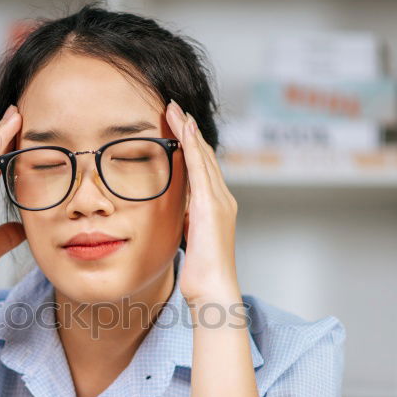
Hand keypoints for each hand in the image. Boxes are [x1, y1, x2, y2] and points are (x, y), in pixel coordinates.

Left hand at [164, 100, 240, 305]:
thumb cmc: (202, 273)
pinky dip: (191, 147)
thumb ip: (187, 223)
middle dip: (189, 130)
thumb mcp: (190, 240)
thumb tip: (178, 216)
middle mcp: (222, 199)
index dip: (191, 145)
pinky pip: (199, 169)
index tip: (178, 125)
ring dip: (188, 130)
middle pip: (203, 156)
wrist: (213, 289)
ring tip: (175, 109)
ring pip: (202, 156)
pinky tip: (182, 130)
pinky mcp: (209, 206)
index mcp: (216, 207)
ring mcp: (218, 201)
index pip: (202, 168)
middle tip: (175, 107)